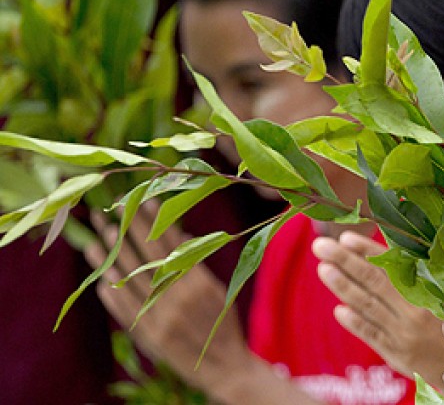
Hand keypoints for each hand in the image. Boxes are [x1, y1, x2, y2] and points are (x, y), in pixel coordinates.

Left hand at [85, 204, 318, 404]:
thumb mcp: (218, 289)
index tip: (141, 201)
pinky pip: (123, 309)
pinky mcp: (147, 334)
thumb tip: (178, 233)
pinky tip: (101, 276)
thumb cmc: (223, 324)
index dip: (153, 222)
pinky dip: (111, 291)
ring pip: (128, 280)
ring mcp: (159, 316)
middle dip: (127, 232)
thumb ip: (196, 264)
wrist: (224, 366)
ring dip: (110, 258)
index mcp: (197, 283)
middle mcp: (176, 297)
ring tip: (96, 239)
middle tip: (110, 212)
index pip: (169, 244)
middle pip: (145, 256)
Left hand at [312, 231, 443, 389]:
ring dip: (343, 287)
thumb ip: (431, 272)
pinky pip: (372, 335)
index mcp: (430, 290)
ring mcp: (403, 334)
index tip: (346, 236)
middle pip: (374, 282)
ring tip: (323, 269)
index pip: (392, 265)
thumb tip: (404, 246)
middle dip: (344, 262)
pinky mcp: (398, 355)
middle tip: (320, 245)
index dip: (368, 250)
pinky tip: (339, 310)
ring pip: (368, 306)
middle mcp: (414, 311)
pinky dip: (355, 322)